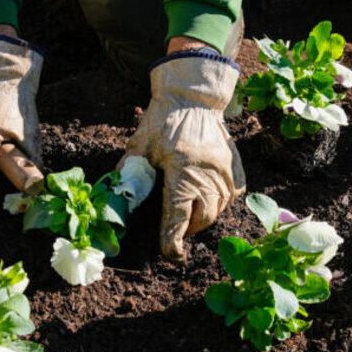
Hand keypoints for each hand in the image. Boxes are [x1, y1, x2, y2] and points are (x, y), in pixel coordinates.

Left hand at [121, 50, 245, 261]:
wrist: (193, 96)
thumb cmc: (164, 120)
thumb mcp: (140, 146)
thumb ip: (128, 173)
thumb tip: (115, 197)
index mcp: (182, 171)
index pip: (178, 217)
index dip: (173, 241)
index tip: (171, 254)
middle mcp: (208, 174)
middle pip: (202, 218)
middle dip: (188, 230)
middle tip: (175, 231)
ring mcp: (226, 171)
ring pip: (219, 209)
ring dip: (204, 218)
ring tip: (190, 216)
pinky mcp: (236, 167)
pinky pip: (232, 196)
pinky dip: (220, 203)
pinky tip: (207, 199)